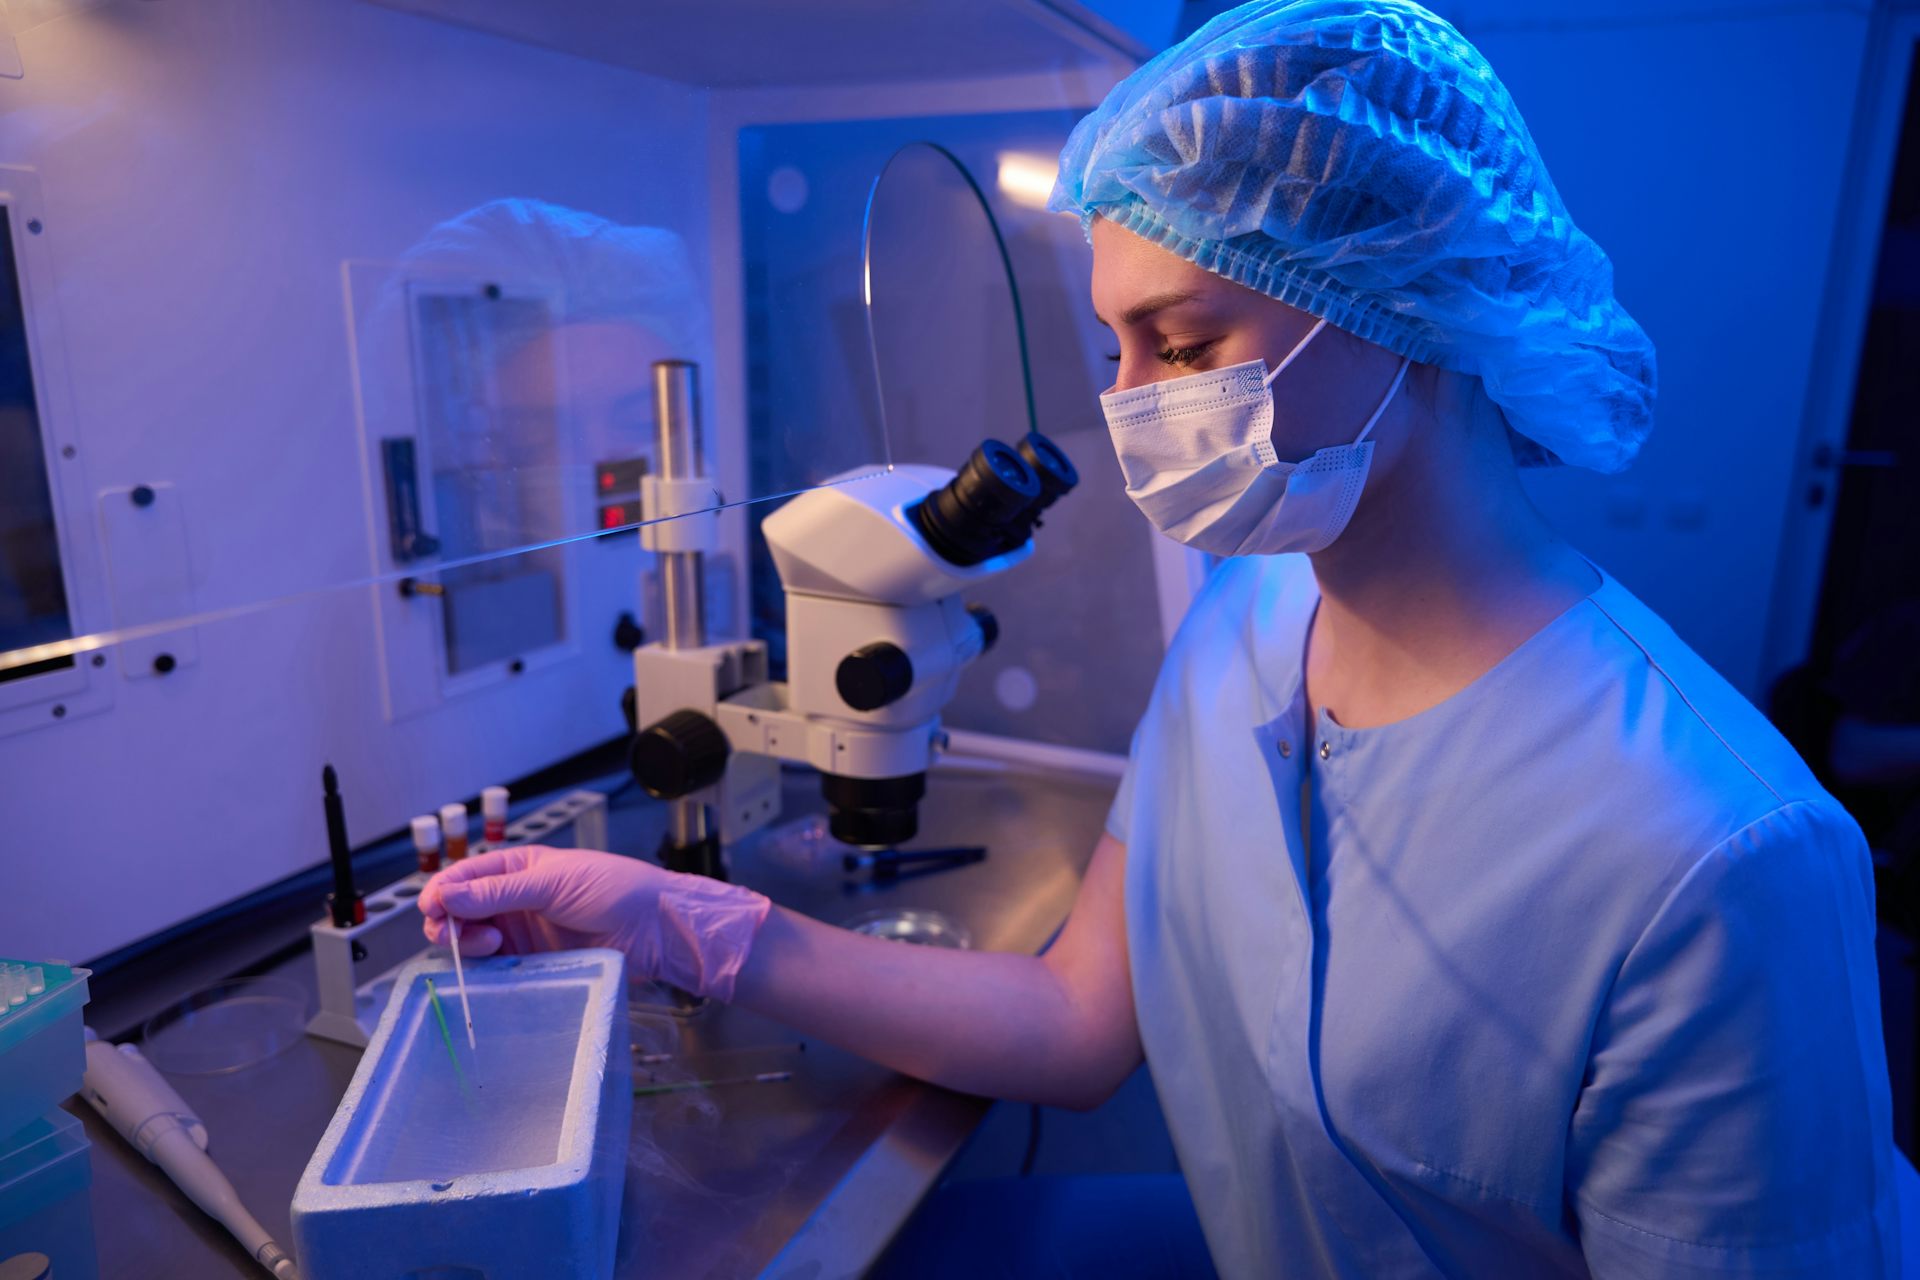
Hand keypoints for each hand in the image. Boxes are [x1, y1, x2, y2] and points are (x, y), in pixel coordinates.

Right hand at [418, 846, 771, 999]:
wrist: (654, 928)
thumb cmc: (615, 889)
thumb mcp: (554, 881)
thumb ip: (500, 891)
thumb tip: (447, 895)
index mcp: (517, 868)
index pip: (464, 877)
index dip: (442, 891)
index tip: (432, 907)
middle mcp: (513, 900)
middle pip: (460, 912)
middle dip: (450, 921)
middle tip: (459, 933)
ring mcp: (522, 933)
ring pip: (473, 942)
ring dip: (467, 945)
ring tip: (489, 945)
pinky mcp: (533, 964)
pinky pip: (496, 969)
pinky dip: (486, 970)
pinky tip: (494, 967)